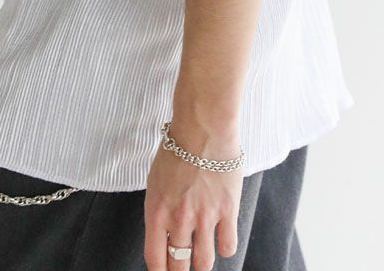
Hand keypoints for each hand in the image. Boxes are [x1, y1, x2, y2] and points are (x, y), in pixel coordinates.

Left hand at [142, 117, 242, 269]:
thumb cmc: (177, 149)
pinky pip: (228, 246)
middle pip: (180, 265)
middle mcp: (179, 219)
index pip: (155, 259)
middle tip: (185, 267)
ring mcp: (204, 217)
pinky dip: (225, 247)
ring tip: (203, 256)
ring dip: (202, 262)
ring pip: (204, 262)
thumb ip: (160, 210)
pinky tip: (222, 238)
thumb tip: (164, 235)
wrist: (202, 128)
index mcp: (156, 211)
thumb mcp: (156, 181)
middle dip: (181, 270)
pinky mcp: (227, 211)